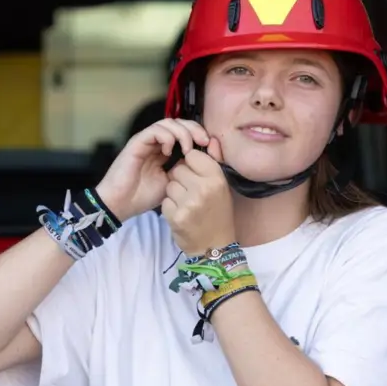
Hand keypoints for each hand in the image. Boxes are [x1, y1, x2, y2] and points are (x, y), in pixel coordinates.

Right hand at [95, 118, 213, 221]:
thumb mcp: (172, 183)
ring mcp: (145, 141)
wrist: (120, 204)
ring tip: (187, 149)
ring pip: (168, 123)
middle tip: (203, 141)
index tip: (210, 146)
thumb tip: (202, 159)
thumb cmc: (143, 196)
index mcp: (163, 150)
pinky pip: (154, 131)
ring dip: (182, 132)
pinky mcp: (137, 143)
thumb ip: (184, 170)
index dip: (198, 134)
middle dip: (194, 129)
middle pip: (178, 123)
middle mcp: (155, 143)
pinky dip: (166, 137)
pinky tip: (168, 152)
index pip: (184, 132)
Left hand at [162, 140, 234, 256]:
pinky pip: (164, 200)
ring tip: (186, 203)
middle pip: (178, 169)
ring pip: (169, 184)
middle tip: (190, 192)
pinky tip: (180, 214)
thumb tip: (211, 139)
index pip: (192, 155)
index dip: (190, 164)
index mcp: (217, 178)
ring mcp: (189, 203)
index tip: (195, 174)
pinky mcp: (176, 216)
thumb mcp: (221, 186)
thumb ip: (214, 161)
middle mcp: (204, 189)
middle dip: (180, 178)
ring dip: (174, 193)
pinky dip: (169, 207)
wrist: (214, 246)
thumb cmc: (217, 212)